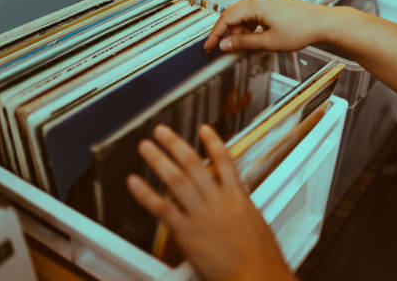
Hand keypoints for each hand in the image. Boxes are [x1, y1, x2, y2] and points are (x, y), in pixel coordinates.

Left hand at [127, 124, 294, 280]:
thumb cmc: (261, 257)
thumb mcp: (257, 224)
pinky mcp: (187, 232)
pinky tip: (135, 182)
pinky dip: (146, 194)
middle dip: (175, 144)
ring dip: (159, 160)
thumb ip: (243, 209)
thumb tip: (240, 205)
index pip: (224, 160)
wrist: (257, 274)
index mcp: (237, 196)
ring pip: (176, 179)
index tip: (204, 129)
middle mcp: (218, 199)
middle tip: (162, 132)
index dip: (212, 142)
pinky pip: (162, 208)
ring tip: (146, 147)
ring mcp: (201, 214)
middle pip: (193, 163)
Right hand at [204, 0, 334, 51]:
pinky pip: (254, 13)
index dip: (215, 34)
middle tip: (225, 49)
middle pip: (233, 15)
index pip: (226, 18)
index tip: (209, 47)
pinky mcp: (273, 3)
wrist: (323, 23)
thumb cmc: (300, 31)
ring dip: (241, 31)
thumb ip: (244, 43)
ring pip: (244, 15)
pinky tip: (256, 37)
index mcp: (255, 5)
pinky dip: (250, 26)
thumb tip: (225, 45)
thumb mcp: (269, 42)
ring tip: (246, 46)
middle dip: (228, 33)